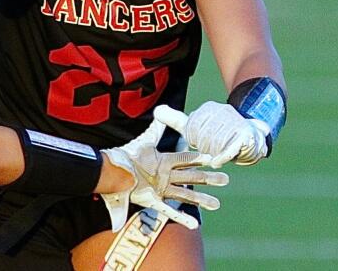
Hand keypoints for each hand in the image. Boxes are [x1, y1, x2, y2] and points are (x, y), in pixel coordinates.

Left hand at [100, 119, 228, 229]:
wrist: (112, 172)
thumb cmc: (127, 156)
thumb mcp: (143, 142)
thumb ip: (154, 130)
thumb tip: (160, 112)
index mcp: (164, 162)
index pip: (185, 159)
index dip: (197, 158)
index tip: (212, 158)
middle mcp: (166, 176)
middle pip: (191, 177)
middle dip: (207, 178)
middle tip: (225, 180)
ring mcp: (161, 190)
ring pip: (185, 195)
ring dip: (201, 199)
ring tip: (216, 204)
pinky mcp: (154, 201)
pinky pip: (169, 211)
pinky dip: (182, 218)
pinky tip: (194, 224)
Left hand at [174, 101, 268, 166]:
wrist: (251, 137)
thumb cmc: (218, 133)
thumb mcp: (195, 125)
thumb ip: (176, 120)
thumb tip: (157, 110)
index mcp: (208, 109)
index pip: (191, 127)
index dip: (192, 139)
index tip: (197, 142)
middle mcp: (222, 112)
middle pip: (203, 136)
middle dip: (203, 147)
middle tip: (207, 151)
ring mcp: (235, 122)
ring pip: (215, 143)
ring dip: (213, 153)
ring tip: (214, 156)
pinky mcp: (245, 135)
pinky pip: (229, 149)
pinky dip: (221, 157)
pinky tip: (216, 163)